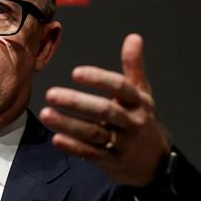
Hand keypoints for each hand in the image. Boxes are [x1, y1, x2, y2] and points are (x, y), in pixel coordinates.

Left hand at [40, 33, 169, 186]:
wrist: (154, 163)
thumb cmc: (141, 120)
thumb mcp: (142, 94)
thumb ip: (133, 67)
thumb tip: (134, 37)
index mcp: (138, 102)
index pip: (120, 87)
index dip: (99, 79)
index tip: (75, 72)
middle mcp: (131, 122)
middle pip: (104, 111)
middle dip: (77, 102)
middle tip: (51, 93)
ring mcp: (122, 144)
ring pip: (93, 133)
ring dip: (68, 124)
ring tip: (46, 114)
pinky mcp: (111, 161)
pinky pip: (90, 154)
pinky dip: (73, 147)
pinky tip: (56, 139)